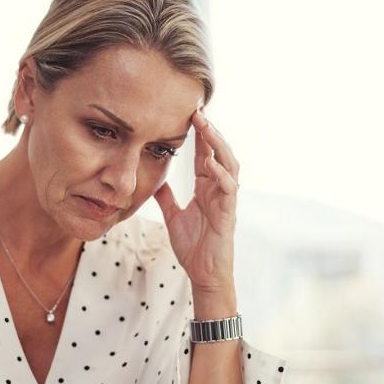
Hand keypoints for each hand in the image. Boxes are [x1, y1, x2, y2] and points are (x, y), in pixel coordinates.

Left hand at [153, 108, 239, 292]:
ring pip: (229, 164)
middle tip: (198, 110)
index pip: (204, 154)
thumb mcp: (173, 216)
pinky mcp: (228, 214)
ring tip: (206, 126)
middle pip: (219, 152)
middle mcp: (219, 189)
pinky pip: (228, 189)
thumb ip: (166, 196)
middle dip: (209, 131)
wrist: (203, 274)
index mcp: (207, 187)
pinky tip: (210, 162)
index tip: (189, 113)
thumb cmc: (193, 246)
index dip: (199, 134)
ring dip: (218, 144)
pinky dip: (220, 174)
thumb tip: (154, 180)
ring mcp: (226, 200)